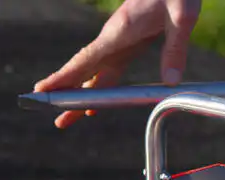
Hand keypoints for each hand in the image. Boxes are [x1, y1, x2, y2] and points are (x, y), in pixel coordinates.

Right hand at [34, 0, 201, 128]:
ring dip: (78, 97)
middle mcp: (113, 39)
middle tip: (55, 120)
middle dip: (66, 95)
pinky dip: (96, 90)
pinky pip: (107, 73)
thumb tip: (170, 81)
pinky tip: (91, 106)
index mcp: (120, 31)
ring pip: (93, 75)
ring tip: (64, 119)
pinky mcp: (128, 46)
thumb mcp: (182, 15)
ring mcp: (118, 43)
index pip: (86, 59)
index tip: (42, 90)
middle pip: (83, 72)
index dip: (64, 77)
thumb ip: (175, 47)